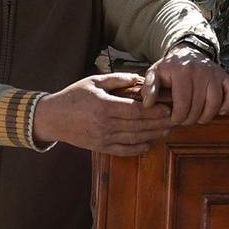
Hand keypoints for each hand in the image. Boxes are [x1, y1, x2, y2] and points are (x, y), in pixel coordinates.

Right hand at [29, 73, 174, 156]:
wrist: (53, 118)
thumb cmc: (74, 95)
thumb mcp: (94, 81)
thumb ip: (117, 79)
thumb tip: (138, 78)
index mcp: (104, 106)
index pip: (135, 110)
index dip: (154, 111)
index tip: (168, 107)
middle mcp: (105, 125)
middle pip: (138, 126)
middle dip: (159, 123)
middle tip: (175, 119)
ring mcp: (103, 138)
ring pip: (134, 139)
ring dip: (152, 135)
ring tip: (167, 130)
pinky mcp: (100, 147)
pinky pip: (123, 150)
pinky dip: (137, 149)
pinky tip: (148, 144)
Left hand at [141, 47, 228, 127]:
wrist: (188, 51)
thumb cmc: (171, 67)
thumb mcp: (155, 72)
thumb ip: (149, 87)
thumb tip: (148, 103)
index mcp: (181, 71)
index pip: (182, 103)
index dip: (178, 116)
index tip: (174, 118)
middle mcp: (200, 71)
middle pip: (198, 105)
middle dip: (190, 119)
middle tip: (185, 120)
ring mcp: (214, 73)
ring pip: (215, 102)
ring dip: (207, 116)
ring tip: (198, 118)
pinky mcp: (224, 75)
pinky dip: (228, 105)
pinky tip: (219, 110)